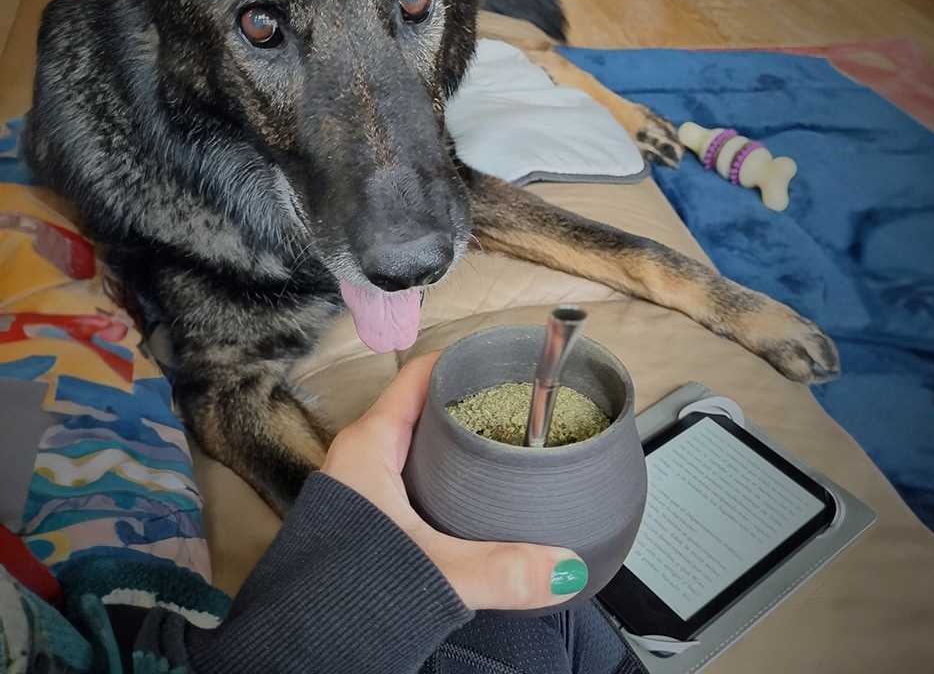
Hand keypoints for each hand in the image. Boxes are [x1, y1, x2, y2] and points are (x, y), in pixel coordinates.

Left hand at [321, 353, 588, 610]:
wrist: (298, 645)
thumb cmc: (346, 590)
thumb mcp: (437, 571)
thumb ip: (504, 569)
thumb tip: (564, 567)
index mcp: (370, 443)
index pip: (420, 377)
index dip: (461, 361)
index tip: (502, 359)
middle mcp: (360, 454)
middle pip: (422, 407)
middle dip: (467, 403)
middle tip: (517, 406)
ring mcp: (360, 484)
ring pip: (416, 444)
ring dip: (454, 443)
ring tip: (503, 445)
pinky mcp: (364, 514)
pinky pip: (410, 475)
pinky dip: (443, 474)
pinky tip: (472, 496)